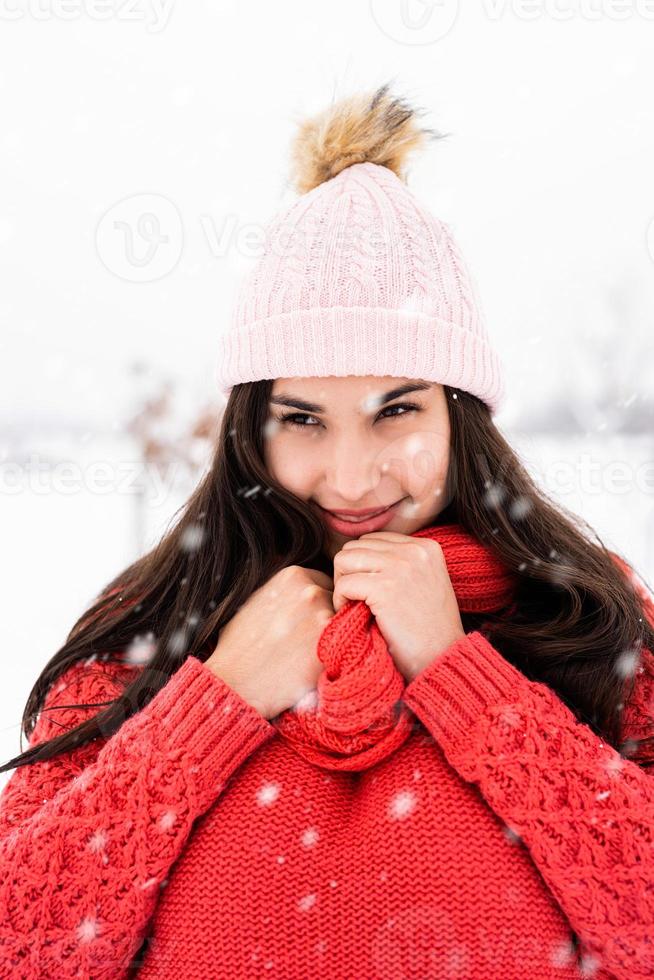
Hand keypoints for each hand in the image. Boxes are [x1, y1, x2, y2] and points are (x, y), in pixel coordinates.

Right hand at [206, 565, 334, 718]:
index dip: (317, 600)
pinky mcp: (331, 645)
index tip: (308, 616)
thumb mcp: (251, 599)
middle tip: (309, 635)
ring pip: (342, 621)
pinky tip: (314, 663)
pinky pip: (344, 644)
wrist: (235, 682)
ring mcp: (323, 617)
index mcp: (293, 575)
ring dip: (332, 633)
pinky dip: (335, 652)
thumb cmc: (238, 645)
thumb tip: (296, 582)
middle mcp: (311, 591)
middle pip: (335, 599)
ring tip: (309, 651)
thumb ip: (278, 587)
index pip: (324, 581)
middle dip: (326, 614)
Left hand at [332, 531, 464, 682]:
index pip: (373, 539)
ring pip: (344, 560)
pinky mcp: (385, 588)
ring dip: (342, 584)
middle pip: (355, 547)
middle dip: (349, 573)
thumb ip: (402, 563)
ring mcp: (400, 567)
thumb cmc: (430, 630)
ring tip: (353, 605)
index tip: (367, 589)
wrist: (442, 659)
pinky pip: (344, 584)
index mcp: (426, 546)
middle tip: (356, 599)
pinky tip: (353, 614)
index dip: (362, 565)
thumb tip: (361, 554)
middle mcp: (414, 550)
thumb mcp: (425, 583)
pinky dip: (341, 600)